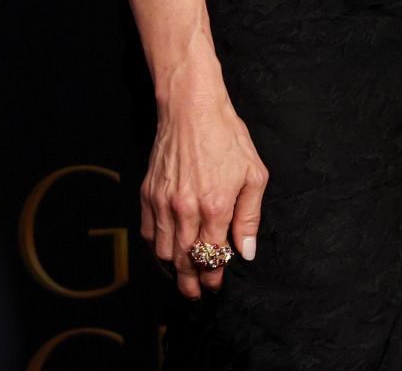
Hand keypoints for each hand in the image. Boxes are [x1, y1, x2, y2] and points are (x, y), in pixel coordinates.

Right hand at [141, 72, 268, 299]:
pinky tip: (166, 251)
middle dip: (191, 281)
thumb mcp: (254, 174)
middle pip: (184, 260)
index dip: (213, 276)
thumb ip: (249, 217)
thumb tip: (245, 252)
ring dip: (173, 268)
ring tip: (183, 276)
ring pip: (162, 251)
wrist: (191, 109)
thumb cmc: (227, 137)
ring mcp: (162, 202)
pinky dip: (155, 247)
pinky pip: (147, 233)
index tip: (215, 285)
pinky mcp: (147, 194)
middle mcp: (185, 209)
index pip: (212, 256)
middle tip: (196, 292)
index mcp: (215, 206)